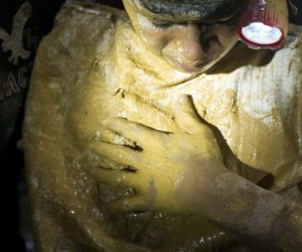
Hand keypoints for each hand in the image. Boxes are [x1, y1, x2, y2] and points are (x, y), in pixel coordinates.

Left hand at [91, 95, 224, 214]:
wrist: (210, 189)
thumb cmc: (204, 158)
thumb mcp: (198, 131)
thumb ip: (186, 114)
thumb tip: (181, 95)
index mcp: (155, 143)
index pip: (131, 130)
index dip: (117, 125)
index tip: (106, 122)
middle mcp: (144, 161)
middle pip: (118, 154)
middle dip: (103, 148)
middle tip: (92, 145)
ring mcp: (144, 183)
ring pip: (117, 177)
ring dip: (103, 173)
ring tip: (91, 170)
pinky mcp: (148, 201)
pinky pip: (128, 204)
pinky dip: (116, 205)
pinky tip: (107, 206)